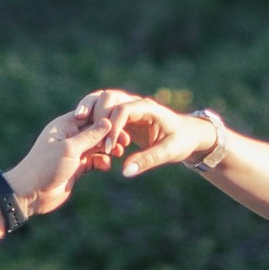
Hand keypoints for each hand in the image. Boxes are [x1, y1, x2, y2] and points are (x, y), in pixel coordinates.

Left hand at [5, 98, 122, 218]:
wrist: (30, 194)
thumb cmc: (46, 166)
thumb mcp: (69, 148)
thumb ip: (90, 136)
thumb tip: (108, 121)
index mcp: (64, 125)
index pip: (89, 115)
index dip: (106, 118)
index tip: (123, 122)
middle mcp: (69, 136)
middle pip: (95, 130)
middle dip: (110, 135)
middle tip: (125, 140)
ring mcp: (73, 152)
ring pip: (96, 146)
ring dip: (108, 149)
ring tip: (119, 153)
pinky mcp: (76, 167)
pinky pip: (94, 161)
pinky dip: (102, 162)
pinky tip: (107, 166)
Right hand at [89, 90, 213, 178]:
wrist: (188, 134)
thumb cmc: (182, 141)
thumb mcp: (168, 152)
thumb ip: (147, 161)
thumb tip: (126, 172)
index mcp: (148, 108)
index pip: (123, 110)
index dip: (113, 128)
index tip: (108, 148)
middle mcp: (136, 103)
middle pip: (108, 98)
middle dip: (97, 116)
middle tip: (92, 140)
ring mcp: (129, 106)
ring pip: (103, 99)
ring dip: (91, 111)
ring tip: (79, 125)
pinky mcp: (124, 115)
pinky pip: (104, 111)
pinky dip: (94, 118)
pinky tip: (89, 133)